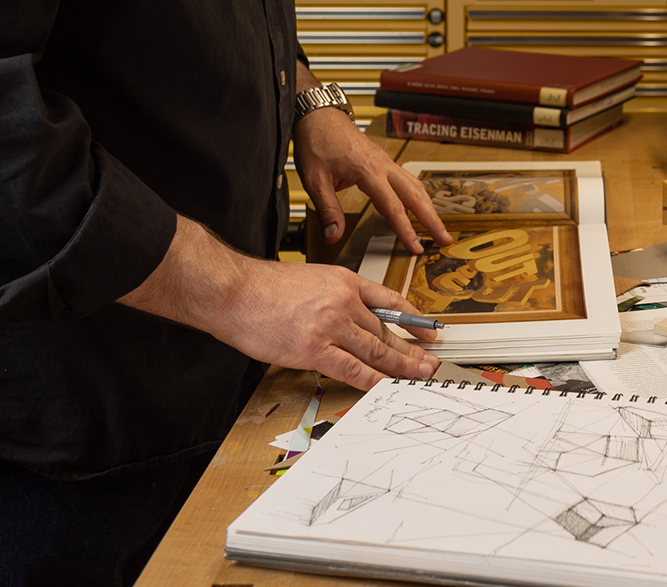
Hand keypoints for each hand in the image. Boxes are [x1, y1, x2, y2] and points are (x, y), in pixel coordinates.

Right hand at [121, 216, 440, 389]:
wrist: (235, 292)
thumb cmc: (263, 287)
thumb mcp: (310, 280)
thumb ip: (333, 298)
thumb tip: (350, 320)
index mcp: (343, 281)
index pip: (389, 300)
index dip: (413, 319)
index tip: (428, 331)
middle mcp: (344, 302)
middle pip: (386, 330)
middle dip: (412, 349)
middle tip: (432, 361)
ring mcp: (331, 326)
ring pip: (376, 350)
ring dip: (402, 366)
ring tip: (420, 375)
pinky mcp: (315, 349)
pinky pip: (353, 369)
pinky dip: (373, 380)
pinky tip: (386, 387)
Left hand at [292, 95, 452, 252]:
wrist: (318, 116)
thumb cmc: (317, 143)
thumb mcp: (315, 181)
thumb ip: (328, 210)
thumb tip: (334, 235)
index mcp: (369, 170)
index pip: (394, 207)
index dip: (407, 230)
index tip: (416, 247)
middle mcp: (383, 165)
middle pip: (416, 195)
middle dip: (433, 219)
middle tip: (445, 238)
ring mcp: (386, 161)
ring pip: (415, 186)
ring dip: (429, 207)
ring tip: (437, 227)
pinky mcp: (383, 160)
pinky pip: (407, 179)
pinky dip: (417, 195)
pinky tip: (419, 206)